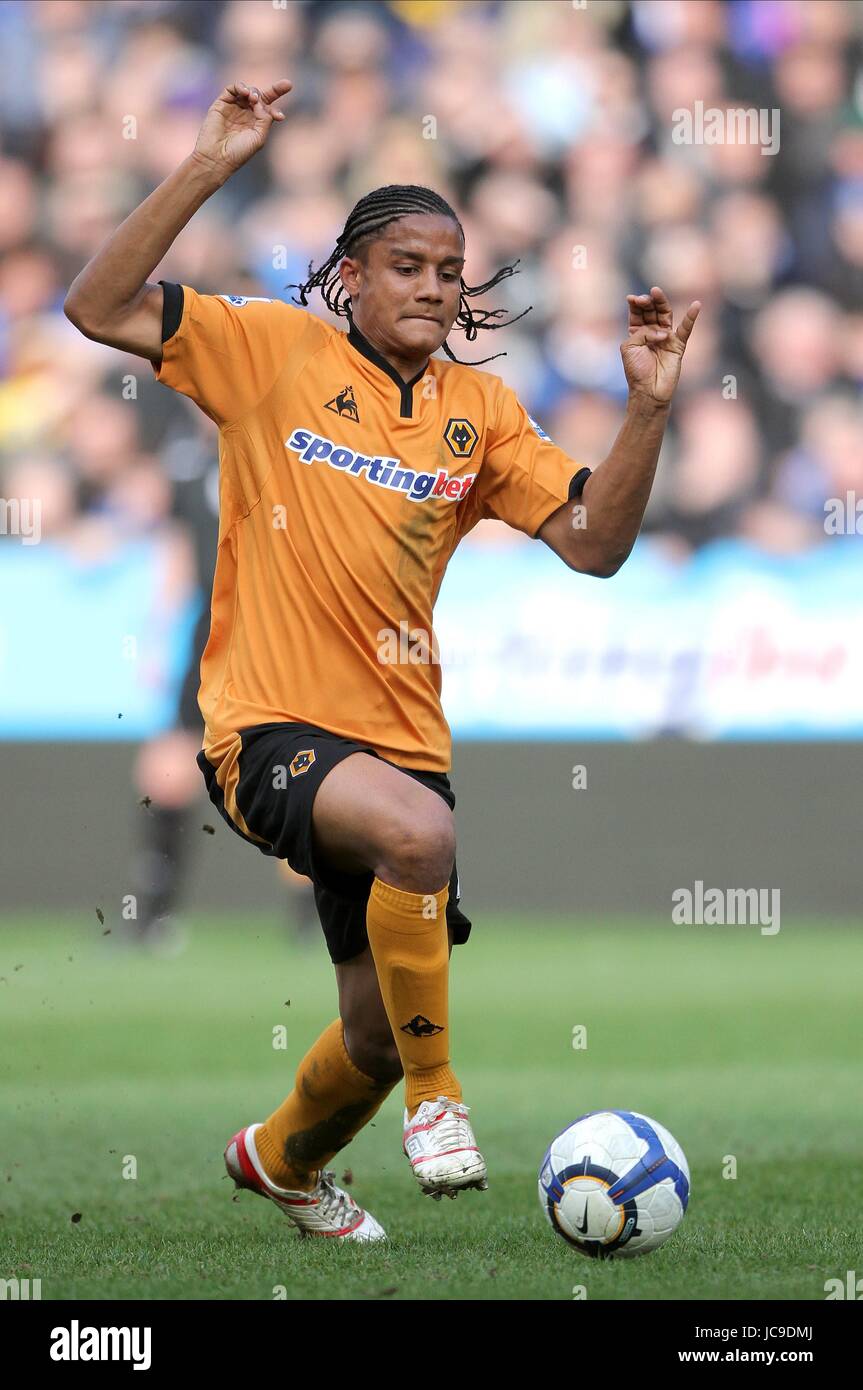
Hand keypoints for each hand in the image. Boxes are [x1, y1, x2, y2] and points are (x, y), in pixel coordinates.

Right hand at [192, 79, 292, 176]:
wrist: (216, 157)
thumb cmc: (238, 152)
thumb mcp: (259, 137)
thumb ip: (265, 118)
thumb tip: (261, 101)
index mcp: (257, 124)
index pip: (270, 108)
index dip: (278, 106)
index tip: (282, 116)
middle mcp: (246, 115)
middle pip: (261, 96)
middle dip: (274, 90)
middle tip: (282, 88)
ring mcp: (234, 108)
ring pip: (248, 91)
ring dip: (254, 91)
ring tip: (254, 99)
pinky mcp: (221, 104)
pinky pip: (231, 89)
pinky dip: (239, 86)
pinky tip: (245, 93)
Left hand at [620, 286, 700, 405]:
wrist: (648, 391)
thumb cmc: (636, 371)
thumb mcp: (630, 347)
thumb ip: (641, 332)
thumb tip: (662, 331)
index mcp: (637, 333)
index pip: (638, 313)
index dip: (636, 304)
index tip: (632, 298)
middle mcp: (652, 333)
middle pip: (652, 311)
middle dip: (648, 302)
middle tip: (645, 297)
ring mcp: (666, 338)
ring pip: (666, 315)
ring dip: (661, 303)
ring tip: (656, 292)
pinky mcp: (678, 345)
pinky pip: (686, 329)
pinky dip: (691, 317)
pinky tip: (696, 304)